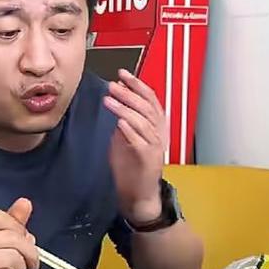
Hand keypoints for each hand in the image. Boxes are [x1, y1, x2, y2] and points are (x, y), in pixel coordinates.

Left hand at [104, 69, 167, 224]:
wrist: (139, 194)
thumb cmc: (131, 167)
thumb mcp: (125, 138)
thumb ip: (123, 120)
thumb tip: (116, 100)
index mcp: (155, 126)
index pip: (150, 99)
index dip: (137, 85)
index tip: (122, 74)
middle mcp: (158, 133)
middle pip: (146, 107)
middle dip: (129, 93)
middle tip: (112, 85)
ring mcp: (155, 145)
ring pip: (142, 121)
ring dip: (125, 108)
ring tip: (110, 100)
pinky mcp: (148, 158)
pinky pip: (140, 140)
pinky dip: (130, 130)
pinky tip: (119, 122)